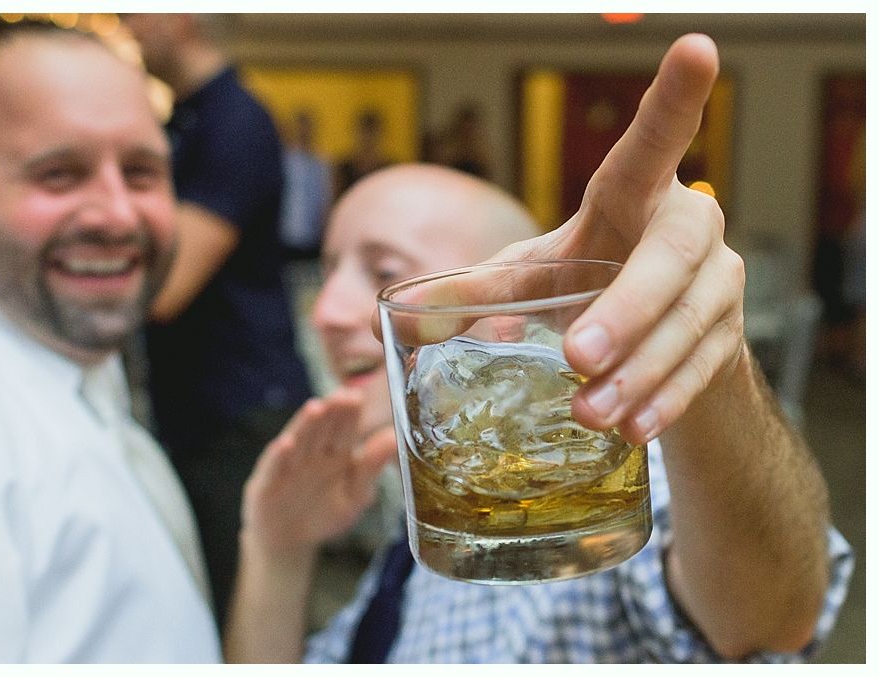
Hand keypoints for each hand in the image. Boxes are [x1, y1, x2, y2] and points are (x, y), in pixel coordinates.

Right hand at [240, 388, 397, 556]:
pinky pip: (275, 467)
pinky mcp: (267, 482)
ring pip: (299, 440)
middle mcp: (312, 453)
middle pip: (322, 427)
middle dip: (332, 411)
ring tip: (317, 407)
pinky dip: (279, 456)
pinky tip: (286, 444)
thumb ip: (372, 467)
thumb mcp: (355, 496)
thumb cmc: (324, 514)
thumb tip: (394, 437)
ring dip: (306, 424)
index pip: (345, 427)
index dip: (351, 412)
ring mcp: (289, 465)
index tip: (359, 397)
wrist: (288, 540)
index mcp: (336, 453)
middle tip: (344, 395)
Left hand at [377, 34, 742, 445]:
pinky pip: (702, 369)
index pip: (652, 145)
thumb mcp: (533, 280)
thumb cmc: (589, 287)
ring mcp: (716, 284)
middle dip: (629, 306)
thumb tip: (400, 315)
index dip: (675, 100)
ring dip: (641, 370)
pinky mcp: (726, 338)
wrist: (651, 341)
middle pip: (672, 255)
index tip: (697, 47)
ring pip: (690, 321)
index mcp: (634, 198)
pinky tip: (633, 429)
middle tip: (579, 352)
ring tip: (592, 412)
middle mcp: (687, 229)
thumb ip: (477, 290)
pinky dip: (665, 400)